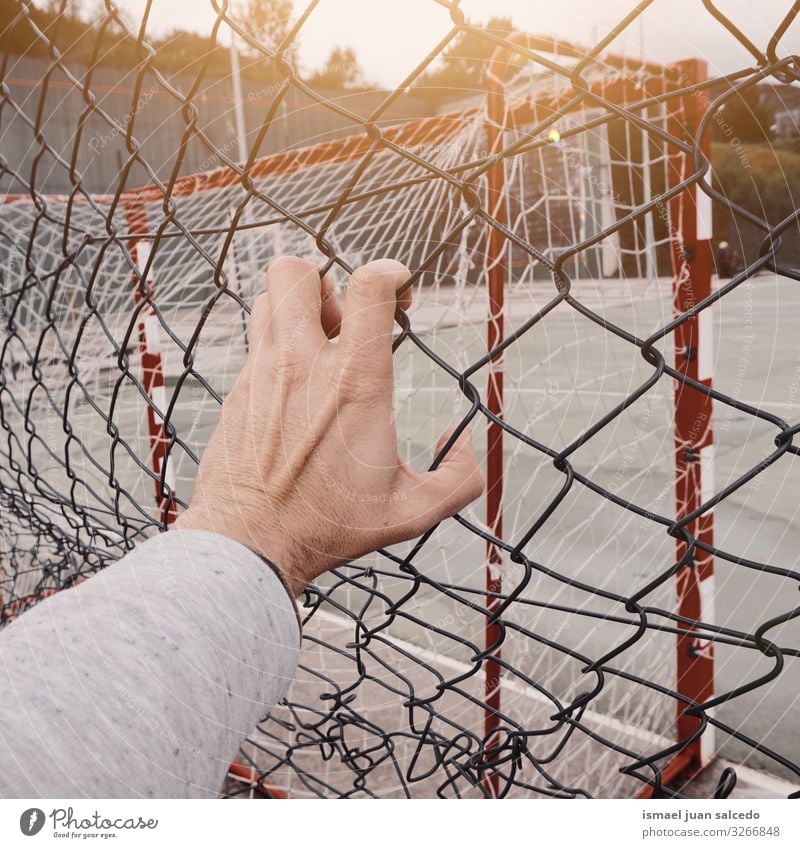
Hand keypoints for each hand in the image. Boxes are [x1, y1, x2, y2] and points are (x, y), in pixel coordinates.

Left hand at [174, 256, 482, 595]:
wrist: (250, 543)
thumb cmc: (330, 527)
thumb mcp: (412, 512)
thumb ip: (459, 478)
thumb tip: (463, 441)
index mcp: (355, 384)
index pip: (369, 287)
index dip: (391, 273)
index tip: (400, 291)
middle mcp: (302, 366)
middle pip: (297, 272)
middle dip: (327, 283)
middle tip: (344, 325)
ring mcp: (262, 374)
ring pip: (268, 297)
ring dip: (296, 309)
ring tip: (317, 347)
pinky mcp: (237, 391)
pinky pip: (254, 340)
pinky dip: (276, 345)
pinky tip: (293, 386)